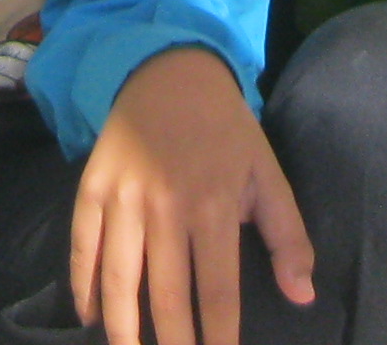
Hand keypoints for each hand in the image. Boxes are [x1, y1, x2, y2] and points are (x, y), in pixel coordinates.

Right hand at [68, 47, 314, 342]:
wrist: (170, 71)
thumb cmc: (226, 131)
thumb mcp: (268, 174)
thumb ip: (288, 237)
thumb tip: (303, 296)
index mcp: (213, 205)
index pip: (216, 292)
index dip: (218, 338)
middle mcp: (166, 205)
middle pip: (166, 295)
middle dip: (172, 343)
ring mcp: (123, 197)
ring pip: (119, 278)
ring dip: (123, 328)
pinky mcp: (92, 186)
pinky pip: (83, 246)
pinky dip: (84, 286)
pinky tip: (92, 318)